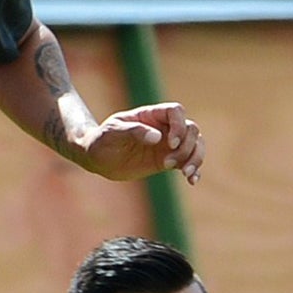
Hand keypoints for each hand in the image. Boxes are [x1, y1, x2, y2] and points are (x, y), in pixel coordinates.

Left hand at [80, 103, 203, 184]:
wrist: (97, 158)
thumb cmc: (102, 140)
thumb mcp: (113, 133)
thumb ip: (134, 131)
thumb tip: (157, 137)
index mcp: (151, 115)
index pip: (176, 112)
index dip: (178, 125)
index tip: (170, 143)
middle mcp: (164, 127)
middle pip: (191, 129)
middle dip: (187, 146)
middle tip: (168, 163)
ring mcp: (167, 145)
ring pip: (195, 145)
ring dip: (195, 158)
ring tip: (185, 173)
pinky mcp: (167, 161)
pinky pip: (188, 162)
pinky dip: (194, 170)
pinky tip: (192, 180)